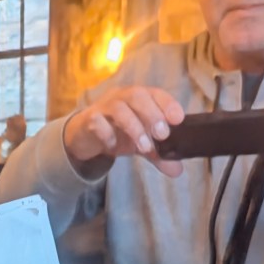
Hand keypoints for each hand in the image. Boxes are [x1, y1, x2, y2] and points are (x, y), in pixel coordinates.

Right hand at [64, 86, 184, 177]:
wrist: (85, 136)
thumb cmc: (117, 133)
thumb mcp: (140, 143)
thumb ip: (158, 155)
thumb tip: (177, 171)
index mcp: (139, 98)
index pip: (155, 93)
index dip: (167, 103)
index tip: (178, 119)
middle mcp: (122, 97)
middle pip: (137, 95)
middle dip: (152, 114)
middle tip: (162, 135)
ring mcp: (104, 106)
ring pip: (118, 108)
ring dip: (133, 127)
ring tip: (143, 147)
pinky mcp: (89, 119)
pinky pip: (97, 122)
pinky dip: (107, 134)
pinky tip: (113, 148)